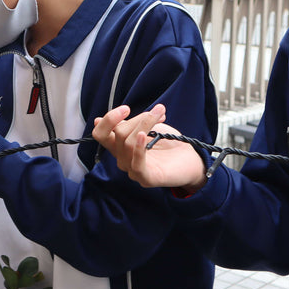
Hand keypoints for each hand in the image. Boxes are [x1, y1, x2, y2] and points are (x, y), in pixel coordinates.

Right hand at [92, 104, 206, 191]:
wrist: (190, 157)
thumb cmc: (167, 143)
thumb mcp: (146, 128)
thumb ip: (127, 124)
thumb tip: (98, 120)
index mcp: (119, 146)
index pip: (100, 134)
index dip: (109, 120)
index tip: (126, 109)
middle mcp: (122, 159)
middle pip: (120, 133)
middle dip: (139, 118)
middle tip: (157, 112)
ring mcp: (133, 170)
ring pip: (128, 144)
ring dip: (146, 124)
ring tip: (161, 115)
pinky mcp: (146, 179)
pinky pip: (136, 165)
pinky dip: (139, 148)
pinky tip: (144, 136)